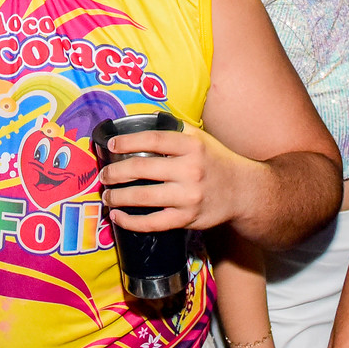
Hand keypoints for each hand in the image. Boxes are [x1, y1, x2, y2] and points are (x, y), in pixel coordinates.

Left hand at [101, 125, 247, 232]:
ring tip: (107, 196)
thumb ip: (174, 131)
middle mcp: (190, 169)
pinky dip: (131, 222)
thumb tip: (141, 124)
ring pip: (143, 196)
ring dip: (118, 197)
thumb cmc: (216, 161)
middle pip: (141, 168)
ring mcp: (188, 196)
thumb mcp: (200, 138)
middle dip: (115, 172)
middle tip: (103, 176)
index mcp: (191, 145)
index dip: (127, 141)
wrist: (244, 192)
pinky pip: (153, 223)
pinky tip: (119, 218)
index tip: (111, 145)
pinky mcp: (187, 218)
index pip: (152, 139)